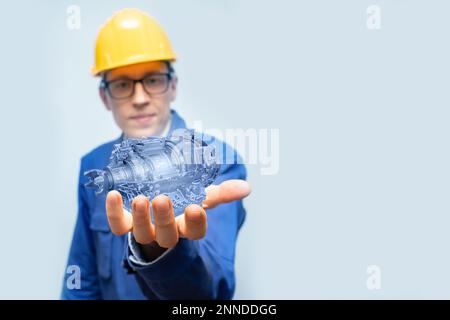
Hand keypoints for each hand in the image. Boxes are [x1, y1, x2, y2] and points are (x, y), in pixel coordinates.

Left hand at [105, 180, 250, 257]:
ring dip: (139, 217)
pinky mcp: (125, 224)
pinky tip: (112, 195)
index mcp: (187, 226)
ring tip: (140, 198)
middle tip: (162, 199)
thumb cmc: (183, 202)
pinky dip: (112, 212)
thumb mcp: (204, 196)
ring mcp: (144, 230)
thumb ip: (223, 192)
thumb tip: (247, 188)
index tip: (196, 208)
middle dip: (163, 218)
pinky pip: (117, 225)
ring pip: (140, 232)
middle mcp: (166, 232)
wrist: (158, 207)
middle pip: (165, 234)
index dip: (195, 222)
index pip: (195, 231)